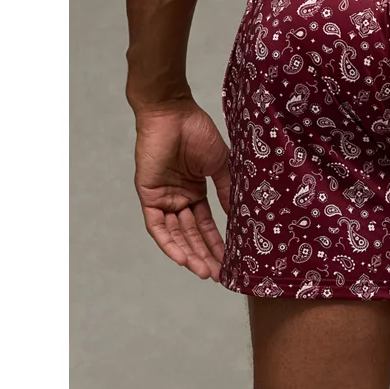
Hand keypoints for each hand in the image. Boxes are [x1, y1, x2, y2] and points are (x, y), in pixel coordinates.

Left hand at [133, 100, 230, 280]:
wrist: (173, 112)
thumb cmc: (197, 132)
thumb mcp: (221, 166)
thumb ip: (227, 192)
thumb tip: (240, 217)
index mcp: (195, 192)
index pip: (206, 226)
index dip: (218, 244)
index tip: (232, 262)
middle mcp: (178, 198)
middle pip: (191, 235)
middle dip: (205, 256)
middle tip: (219, 276)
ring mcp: (163, 198)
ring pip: (175, 235)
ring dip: (189, 255)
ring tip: (204, 272)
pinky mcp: (149, 195)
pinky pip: (157, 227)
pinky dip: (169, 244)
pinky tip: (184, 258)